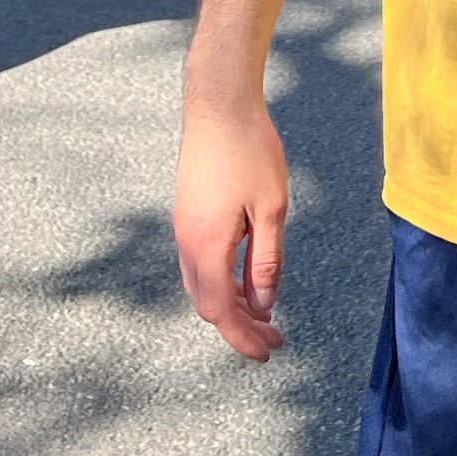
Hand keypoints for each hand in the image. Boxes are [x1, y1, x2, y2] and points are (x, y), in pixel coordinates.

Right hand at [173, 90, 291, 358]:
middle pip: (207, 302)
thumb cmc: (250, 149)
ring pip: (200, 283)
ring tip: (263, 313)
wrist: (218, 103)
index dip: (242, 337)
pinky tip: (246, 278)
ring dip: (230, 304)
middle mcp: (186, 240)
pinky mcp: (186, 213)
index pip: (220, 311)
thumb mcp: (271, 208)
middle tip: (273, 337)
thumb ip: (266, 260)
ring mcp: (182, 226)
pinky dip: (221, 280)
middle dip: (239, 326)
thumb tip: (264, 304)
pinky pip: (199, 261)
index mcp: (207, 243)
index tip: (267, 352)